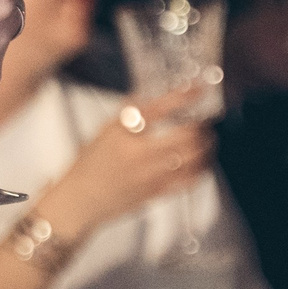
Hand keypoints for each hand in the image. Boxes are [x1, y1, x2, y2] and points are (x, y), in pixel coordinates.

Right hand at [41, 88, 213, 241]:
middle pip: (186, 136)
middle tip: (204, 119)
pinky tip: (201, 161)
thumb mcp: (105, 130)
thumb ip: (131, 113)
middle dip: (201, 125)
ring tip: (206, 138)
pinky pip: (189, 181)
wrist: (81, 200)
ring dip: (206, 146)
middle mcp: (139, 154)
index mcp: (123, 133)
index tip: (199, 88)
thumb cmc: (89, 164)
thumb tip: (156, 96)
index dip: (184, 96)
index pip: (159, 108)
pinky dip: (201, 168)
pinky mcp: (157, 193)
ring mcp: (150, 176)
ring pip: (193, 158)